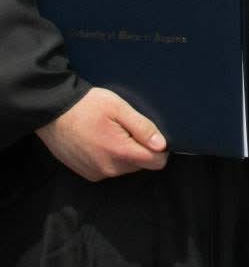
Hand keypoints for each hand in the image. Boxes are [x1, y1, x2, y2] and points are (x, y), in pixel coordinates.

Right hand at [35, 87, 167, 180]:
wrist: (53, 113)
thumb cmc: (87, 105)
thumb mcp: (119, 108)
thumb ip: (142, 127)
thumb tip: (162, 145)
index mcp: (120, 152)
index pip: (156, 162)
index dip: (160, 148)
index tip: (151, 133)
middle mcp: (109, 169)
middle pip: (141, 164)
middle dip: (140, 148)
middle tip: (126, 127)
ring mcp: (97, 173)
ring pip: (125, 167)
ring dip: (125, 153)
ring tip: (112, 131)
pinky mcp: (87, 174)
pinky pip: (110, 169)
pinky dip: (111, 157)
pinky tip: (101, 140)